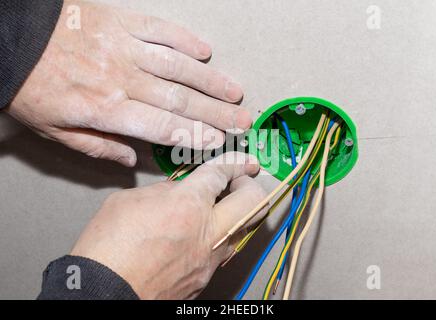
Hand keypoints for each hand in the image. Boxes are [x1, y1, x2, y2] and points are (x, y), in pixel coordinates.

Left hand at [6, 0, 250, 166]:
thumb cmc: (32, 87)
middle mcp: (124, 79)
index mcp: (107, 109)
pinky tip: (205, 51)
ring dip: (210, 81)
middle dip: (216, 113)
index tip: (218, 142)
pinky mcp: (122, 23)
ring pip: (178, 67)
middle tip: (243, 121)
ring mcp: (125, 48)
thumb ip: (98, 146)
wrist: (12, 39)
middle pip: (179, 100)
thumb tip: (131, 160)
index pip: (162, 127)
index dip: (194, 135)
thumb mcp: (55, 130)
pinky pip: (160, 31)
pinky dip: (184, 40)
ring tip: (235, 92)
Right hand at [70, 153, 267, 298]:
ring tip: (218, 207)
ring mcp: (210, 260)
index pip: (223, 174)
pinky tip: (197, 235)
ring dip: (236, 213)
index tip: (241, 160)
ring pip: (243, 229)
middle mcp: (208, 233)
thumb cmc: (109, 249)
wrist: (103, 293)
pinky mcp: (204, 279)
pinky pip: (222, 252)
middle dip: (251, 184)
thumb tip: (180, 191)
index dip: (234, 162)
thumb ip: (165, 191)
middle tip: (241, 179)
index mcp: (188, 205)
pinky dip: (217, 237)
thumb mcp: (130, 200)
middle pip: (254, 200)